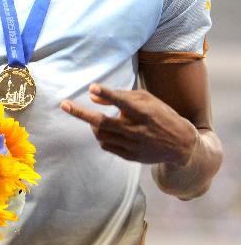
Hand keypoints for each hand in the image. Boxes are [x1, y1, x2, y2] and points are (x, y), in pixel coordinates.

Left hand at [60, 83, 197, 165]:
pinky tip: (105, 130)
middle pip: (102, 122)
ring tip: (94, 119)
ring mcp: (133, 145)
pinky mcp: (130, 157)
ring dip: (92, 124)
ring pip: (101, 134)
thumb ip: (120, 96)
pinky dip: (101, 136)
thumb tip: (92, 96)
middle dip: (81, 113)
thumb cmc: (160, 114)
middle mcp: (137, 129)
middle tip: (64, 105)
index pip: (122, 101)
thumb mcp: (146, 100)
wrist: (180, 144)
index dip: (107, 94)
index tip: (92, 88)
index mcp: (144, 112)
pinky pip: (106, 146)